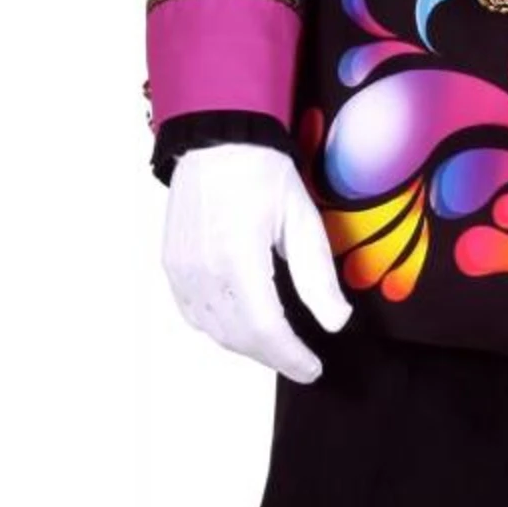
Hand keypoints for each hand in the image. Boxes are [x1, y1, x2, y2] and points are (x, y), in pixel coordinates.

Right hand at [162, 143, 350, 381]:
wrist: (218, 139)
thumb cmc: (262, 170)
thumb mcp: (301, 217)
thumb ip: (316, 275)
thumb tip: (336, 322)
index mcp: (239, 257)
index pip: (266, 330)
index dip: (291, 357)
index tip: (312, 368)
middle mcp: (203, 270)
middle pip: (238, 337)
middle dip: (272, 355)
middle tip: (300, 359)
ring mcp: (182, 270)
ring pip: (213, 331)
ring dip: (246, 345)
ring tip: (276, 343)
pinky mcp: (171, 265)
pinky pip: (193, 314)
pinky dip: (218, 328)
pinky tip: (240, 323)